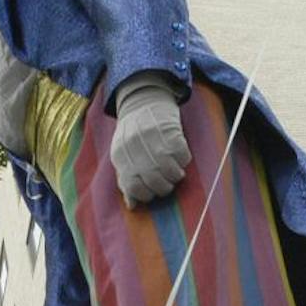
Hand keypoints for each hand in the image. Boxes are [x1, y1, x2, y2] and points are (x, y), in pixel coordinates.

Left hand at [110, 73, 189, 207]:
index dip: (145, 195)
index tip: (151, 193)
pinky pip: (183, 157)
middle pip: (155, 182)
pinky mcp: (172, 131)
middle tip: (166, 185)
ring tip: (174, 172)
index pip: (134, 186)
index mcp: (121, 156)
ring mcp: (154, 140)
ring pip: (172, 172)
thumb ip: (126, 180)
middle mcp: (136, 148)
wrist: (142, 100)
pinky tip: (179, 157)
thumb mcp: (122, 155)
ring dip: (176, 176)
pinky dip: (184, 161)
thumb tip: (132, 205)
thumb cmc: (132, 134)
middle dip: (163, 188)